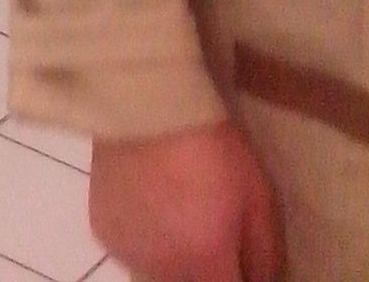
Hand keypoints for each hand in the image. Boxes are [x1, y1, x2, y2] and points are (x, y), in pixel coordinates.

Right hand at [90, 125, 282, 281]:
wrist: (146, 103)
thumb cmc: (212, 148)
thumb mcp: (259, 200)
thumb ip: (265, 257)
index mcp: (204, 265)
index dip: (237, 275)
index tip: (239, 259)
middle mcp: (162, 271)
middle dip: (206, 270)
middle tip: (211, 233)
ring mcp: (127, 253)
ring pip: (160, 275)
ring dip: (176, 261)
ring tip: (180, 218)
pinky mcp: (103, 232)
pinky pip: (134, 252)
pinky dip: (147, 241)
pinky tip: (152, 205)